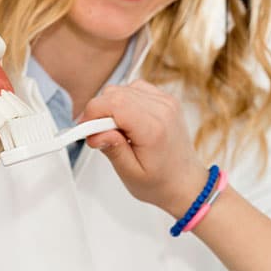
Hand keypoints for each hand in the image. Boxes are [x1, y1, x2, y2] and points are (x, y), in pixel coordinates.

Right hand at [81, 80, 208, 217]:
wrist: (185, 182)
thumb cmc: (161, 182)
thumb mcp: (131, 174)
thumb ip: (112, 149)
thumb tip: (95, 132)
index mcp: (153, 128)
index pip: (113, 103)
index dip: (92, 113)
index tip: (85, 129)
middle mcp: (162, 110)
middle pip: (115, 93)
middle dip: (99, 112)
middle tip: (100, 135)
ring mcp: (166, 102)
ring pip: (123, 88)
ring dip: (112, 107)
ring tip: (118, 131)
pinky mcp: (166, 100)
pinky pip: (135, 89)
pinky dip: (125, 102)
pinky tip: (128, 122)